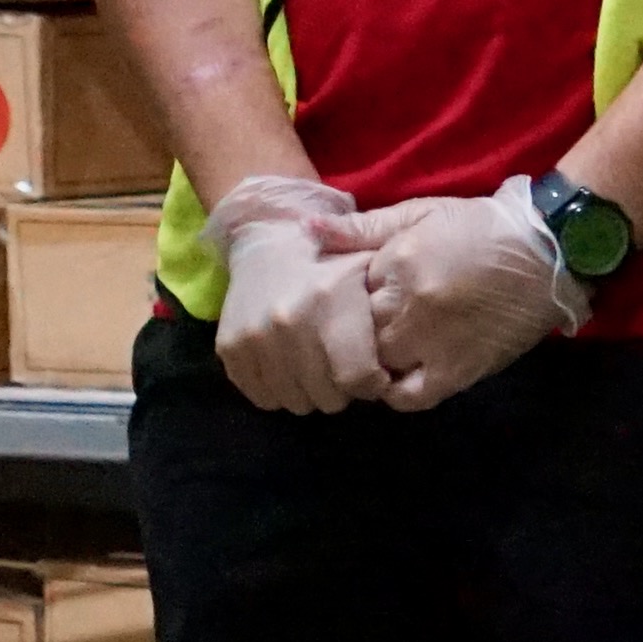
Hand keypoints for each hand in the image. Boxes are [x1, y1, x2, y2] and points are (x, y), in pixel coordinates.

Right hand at [208, 172, 395, 414]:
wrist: (267, 239)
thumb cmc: (329, 260)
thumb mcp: (367, 266)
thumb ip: (393, 301)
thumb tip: (412, 346)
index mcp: (328, 302)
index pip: (360, 381)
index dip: (373, 383)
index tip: (373, 372)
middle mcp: (288, 322)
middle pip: (329, 398)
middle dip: (343, 388)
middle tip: (342, 365)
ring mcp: (254, 337)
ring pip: (296, 402)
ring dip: (310, 391)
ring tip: (316, 363)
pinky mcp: (230, 348)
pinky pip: (263, 397)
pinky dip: (279, 389)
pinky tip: (289, 365)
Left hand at [359, 187, 581, 409]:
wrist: (546, 252)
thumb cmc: (479, 227)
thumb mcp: (419, 213)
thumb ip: (363, 227)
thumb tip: (307, 232)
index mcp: (395, 261)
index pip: (342, 292)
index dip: (341, 297)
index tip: (347, 298)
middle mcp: (408, 305)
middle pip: (353, 331)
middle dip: (348, 331)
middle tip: (350, 331)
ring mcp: (432, 341)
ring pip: (374, 364)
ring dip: (368, 362)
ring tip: (370, 355)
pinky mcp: (458, 371)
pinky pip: (410, 396)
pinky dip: (395, 393)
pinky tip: (394, 380)